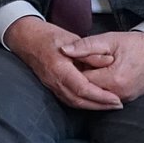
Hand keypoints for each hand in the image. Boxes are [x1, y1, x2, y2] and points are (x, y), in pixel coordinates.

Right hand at [5, 16, 120, 110]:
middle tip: (117, 105)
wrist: (26, 39)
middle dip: (99, 105)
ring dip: (92, 106)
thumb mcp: (71, 39)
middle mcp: (54, 80)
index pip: (82, 89)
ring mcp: (51, 85)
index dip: (100, 96)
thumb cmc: (48, 36)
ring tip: (109, 105)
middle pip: (78, 100)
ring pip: (73, 102)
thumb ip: (89, 52)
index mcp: (59, 68)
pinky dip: (83, 103)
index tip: (115, 99)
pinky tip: (94, 101)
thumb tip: (108, 62)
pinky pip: (68, 99)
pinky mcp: (52, 86)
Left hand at [64, 30, 143, 103]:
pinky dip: (101, 88)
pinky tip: (101, 76)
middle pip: (88, 90)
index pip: (81, 80)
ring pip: (97, 95)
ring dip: (91, 84)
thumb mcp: (109, 40)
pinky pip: (107, 97)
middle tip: (81, 64)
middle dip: (81, 78)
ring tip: (92, 69)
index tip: (75, 59)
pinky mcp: (129, 99)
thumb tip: (63, 50)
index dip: (75, 69)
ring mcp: (125, 98)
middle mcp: (119, 94)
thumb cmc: (137, 44)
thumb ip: (85, 46)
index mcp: (113, 79)